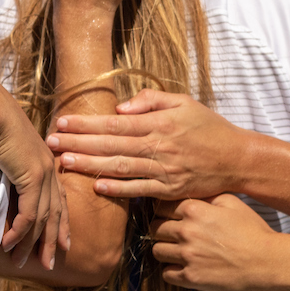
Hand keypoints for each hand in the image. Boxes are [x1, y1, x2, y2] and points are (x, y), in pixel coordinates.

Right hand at [0, 81, 70, 269]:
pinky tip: (10, 245)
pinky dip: (20, 233)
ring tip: (23, 263)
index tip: (63, 244)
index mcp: (44, 159)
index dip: (61, 223)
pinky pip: (29, 214)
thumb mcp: (1, 148)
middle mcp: (49, 167)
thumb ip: (5, 164)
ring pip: (43, 219)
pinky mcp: (32, 176)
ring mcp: (43, 172)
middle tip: (49, 265)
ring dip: (32, 244)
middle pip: (56, 213)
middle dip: (52, 241)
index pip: (59, 198)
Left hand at [46, 88, 248, 198]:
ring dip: (90, 165)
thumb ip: (152, 100)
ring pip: (120, 167)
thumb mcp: (184, 102)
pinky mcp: (170, 190)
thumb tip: (121, 105)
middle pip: (111, 144)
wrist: (238, 159)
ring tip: (64, 162)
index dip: (87, 123)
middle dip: (78, 142)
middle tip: (51, 142)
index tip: (62, 122)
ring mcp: (164, 171)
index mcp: (160, 123)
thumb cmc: (208, 127)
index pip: (115, 122)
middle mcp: (159, 146)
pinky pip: (139, 190)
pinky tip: (95, 186)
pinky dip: (117, 189)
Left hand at [150, 194, 279, 290]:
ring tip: (176, 251)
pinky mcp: (191, 278)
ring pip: (156, 251)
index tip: (168, 216)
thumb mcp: (232, 202)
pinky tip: (183, 267)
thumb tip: (189, 194)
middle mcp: (187, 231)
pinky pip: (166, 274)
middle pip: (154, 228)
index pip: (161, 206)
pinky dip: (172, 271)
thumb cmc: (253, 231)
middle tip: (171, 234)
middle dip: (161, 230)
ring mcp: (188, 256)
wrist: (268, 262)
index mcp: (194, 209)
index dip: (164, 211)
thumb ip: (206, 196)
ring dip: (164, 250)